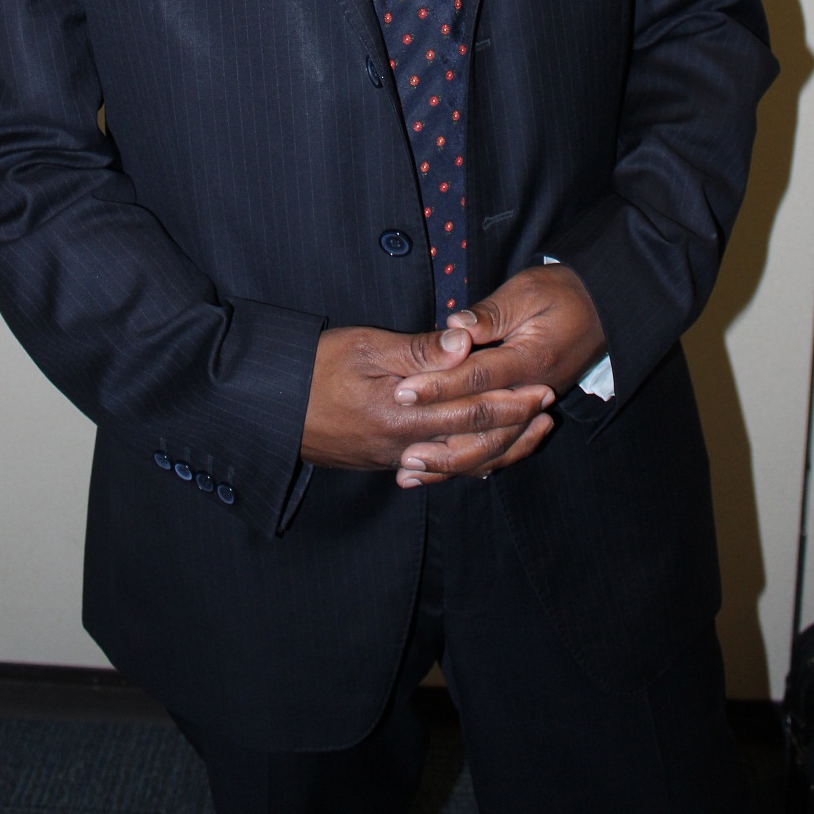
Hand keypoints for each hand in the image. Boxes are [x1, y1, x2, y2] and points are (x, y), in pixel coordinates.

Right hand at [300, 323, 554, 483]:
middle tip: (547, 408)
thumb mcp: (365, 346)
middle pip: (473, 441)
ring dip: (498, 449)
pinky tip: (479, 461)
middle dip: (514, 424)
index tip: (541, 386)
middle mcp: (404, 445)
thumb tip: (465, 344)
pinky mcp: (383, 462)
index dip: (510, 399)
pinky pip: (436, 469)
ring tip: (527, 435)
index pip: (471, 409)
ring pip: (459, 462)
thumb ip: (419, 350)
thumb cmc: (312, 366)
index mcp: (403, 413)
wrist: (267, 407)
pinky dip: (464, 466)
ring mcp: (394, 458)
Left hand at [389, 265, 605, 485]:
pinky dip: (473, 461)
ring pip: (493, 446)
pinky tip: (443, 471)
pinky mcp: (532, 413)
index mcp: (531, 359)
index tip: (403, 393)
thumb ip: (491, 313)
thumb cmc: (562, 292)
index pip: (478, 377)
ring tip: (412, 471)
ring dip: (452, 461)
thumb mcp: (527, 291)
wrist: (605, 307)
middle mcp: (535, 391)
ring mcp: (536, 407)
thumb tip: (455, 328)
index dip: (438, 385)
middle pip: (484, 426)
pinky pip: (503, 446)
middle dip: (440, 437)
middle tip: (402, 451)